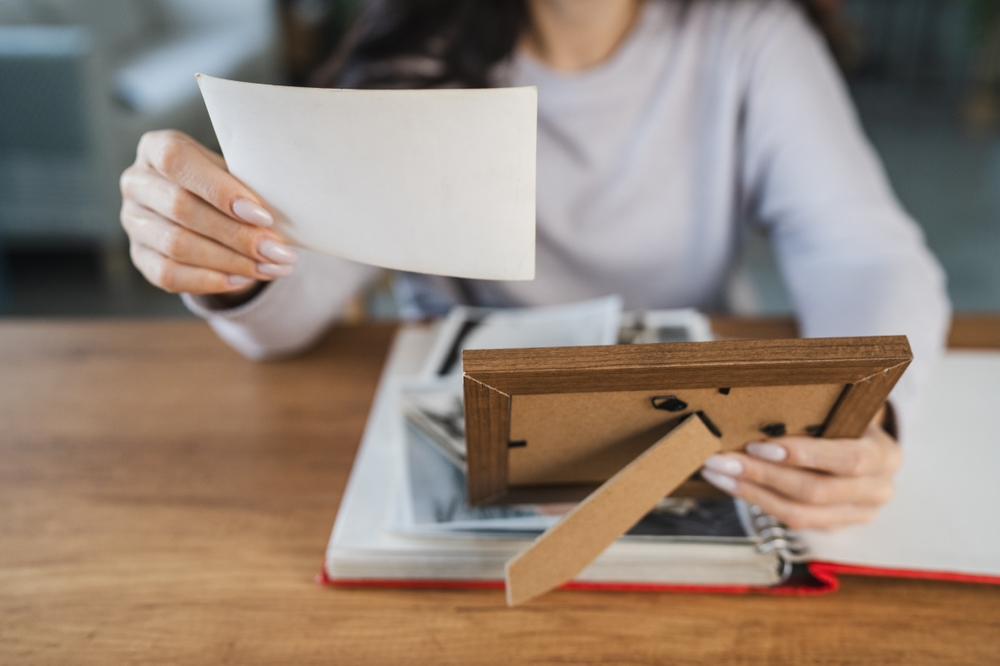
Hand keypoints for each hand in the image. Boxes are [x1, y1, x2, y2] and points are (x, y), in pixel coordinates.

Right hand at [120, 130, 297, 295]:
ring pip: (177, 246)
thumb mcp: (235, 173)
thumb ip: (247, 186)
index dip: (219, 189)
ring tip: (271, 267)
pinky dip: (210, 280)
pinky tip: (243, 279)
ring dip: (231, 261)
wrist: (208, 211)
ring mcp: (133, 222)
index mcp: (156, 148)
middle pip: (181, 208)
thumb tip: (278, 217)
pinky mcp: (139, 256)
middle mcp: (136, 183)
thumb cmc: (225, 185)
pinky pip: (169, 275)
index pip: (177, 162)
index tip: (262, 214)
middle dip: (236, 234)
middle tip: (277, 250)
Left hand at [699, 410, 900, 529]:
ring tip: (717, 473)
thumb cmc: (845, 419)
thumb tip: (759, 386)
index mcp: (884, 454)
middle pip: (816, 491)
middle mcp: (878, 489)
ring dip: (751, 493)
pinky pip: (792, 520)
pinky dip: (758, 501)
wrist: (865, 445)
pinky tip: (732, 485)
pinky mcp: (835, 526)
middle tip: (722, 460)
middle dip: (762, 475)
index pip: (847, 459)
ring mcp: (858, 514)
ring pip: (799, 513)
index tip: (757, 444)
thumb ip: (816, 404)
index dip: (802, 455)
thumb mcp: (842, 407)